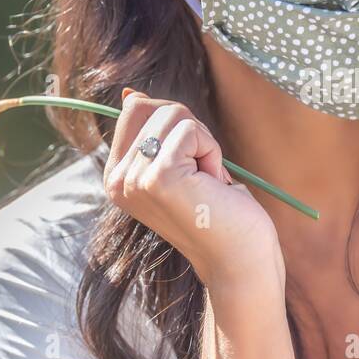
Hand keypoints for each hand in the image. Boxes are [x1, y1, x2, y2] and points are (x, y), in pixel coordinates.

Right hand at [102, 89, 283, 297]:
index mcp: (117, 177)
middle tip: (203, 176)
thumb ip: (154, 133)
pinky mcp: (158, 177)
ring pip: (174, 114)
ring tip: (207, 185)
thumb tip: (131, 96)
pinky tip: (213, 187)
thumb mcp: (182, 165)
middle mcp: (117, 180)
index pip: (136, 110)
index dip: (176, 126)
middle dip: (191, 131)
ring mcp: (134, 179)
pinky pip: (191, 130)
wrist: (240, 262)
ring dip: (205, 144)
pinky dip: (212, 152)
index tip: (190, 168)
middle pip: (153, 106)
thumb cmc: (220, 214)